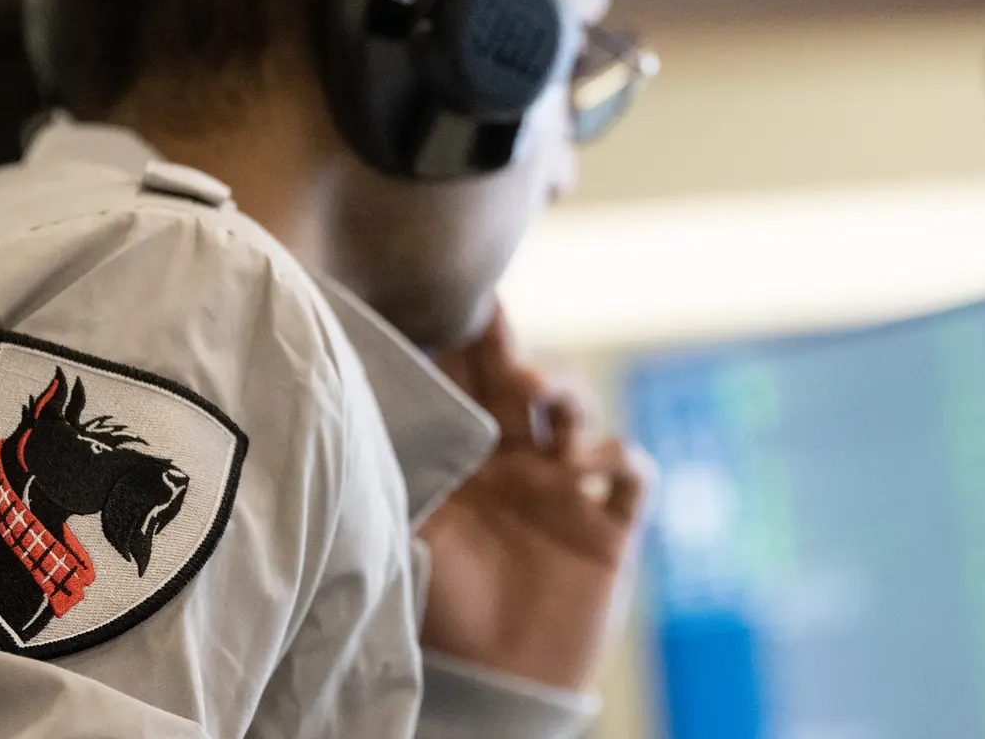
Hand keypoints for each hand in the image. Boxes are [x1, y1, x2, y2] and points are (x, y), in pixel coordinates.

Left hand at [420, 310, 650, 691]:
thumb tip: (354, 418)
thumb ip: (396, 479)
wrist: (494, 685)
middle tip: (491, 312)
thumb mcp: (408, 537)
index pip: (468, 387)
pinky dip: (618, 456)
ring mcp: (568, 490)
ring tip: (536, 388)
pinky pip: (630, 475)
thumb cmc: (443, 613)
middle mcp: (521, 464)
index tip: (449, 300)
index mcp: (469, 459)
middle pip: (521, 384)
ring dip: (564, 391)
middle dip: (508, 347)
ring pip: (578, 414)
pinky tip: (591, 459)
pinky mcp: (609, 526)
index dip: (462, 344)